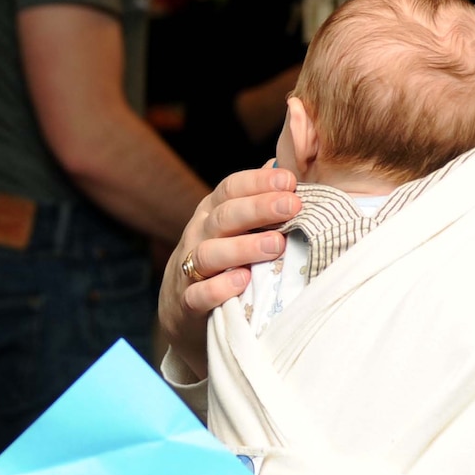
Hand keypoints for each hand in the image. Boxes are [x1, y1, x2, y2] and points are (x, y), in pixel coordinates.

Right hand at [158, 166, 299, 376]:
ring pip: (209, 253)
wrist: (181, 308)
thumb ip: (258, 200)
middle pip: (224, 216)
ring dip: (243, 248)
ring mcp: (189, 269)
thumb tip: (287, 167)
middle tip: (292, 206)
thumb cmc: (222, 260)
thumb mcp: (234, 227)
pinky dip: (218, 288)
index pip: (231, 188)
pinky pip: (198, 294)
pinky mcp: (187, 302)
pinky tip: (242, 281)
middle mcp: (198, 235)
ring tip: (276, 245)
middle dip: (258, 208)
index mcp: (212, 213)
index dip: (258, 182)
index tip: (289, 181)